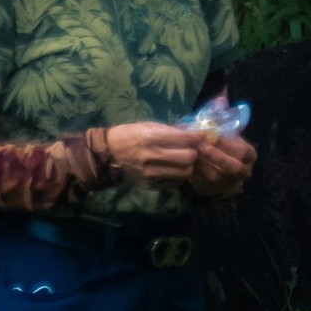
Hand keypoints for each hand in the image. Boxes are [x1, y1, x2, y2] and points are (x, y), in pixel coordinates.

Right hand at [99, 120, 257, 197]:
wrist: (108, 155)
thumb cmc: (129, 134)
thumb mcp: (148, 126)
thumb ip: (170, 131)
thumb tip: (192, 132)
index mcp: (152, 136)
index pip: (185, 138)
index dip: (197, 137)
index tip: (202, 136)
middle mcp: (153, 155)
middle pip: (189, 157)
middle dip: (194, 153)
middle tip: (193, 150)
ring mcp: (152, 173)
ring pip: (185, 172)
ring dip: (188, 166)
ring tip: (183, 161)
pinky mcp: (151, 184)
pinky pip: (175, 183)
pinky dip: (178, 177)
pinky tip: (173, 170)